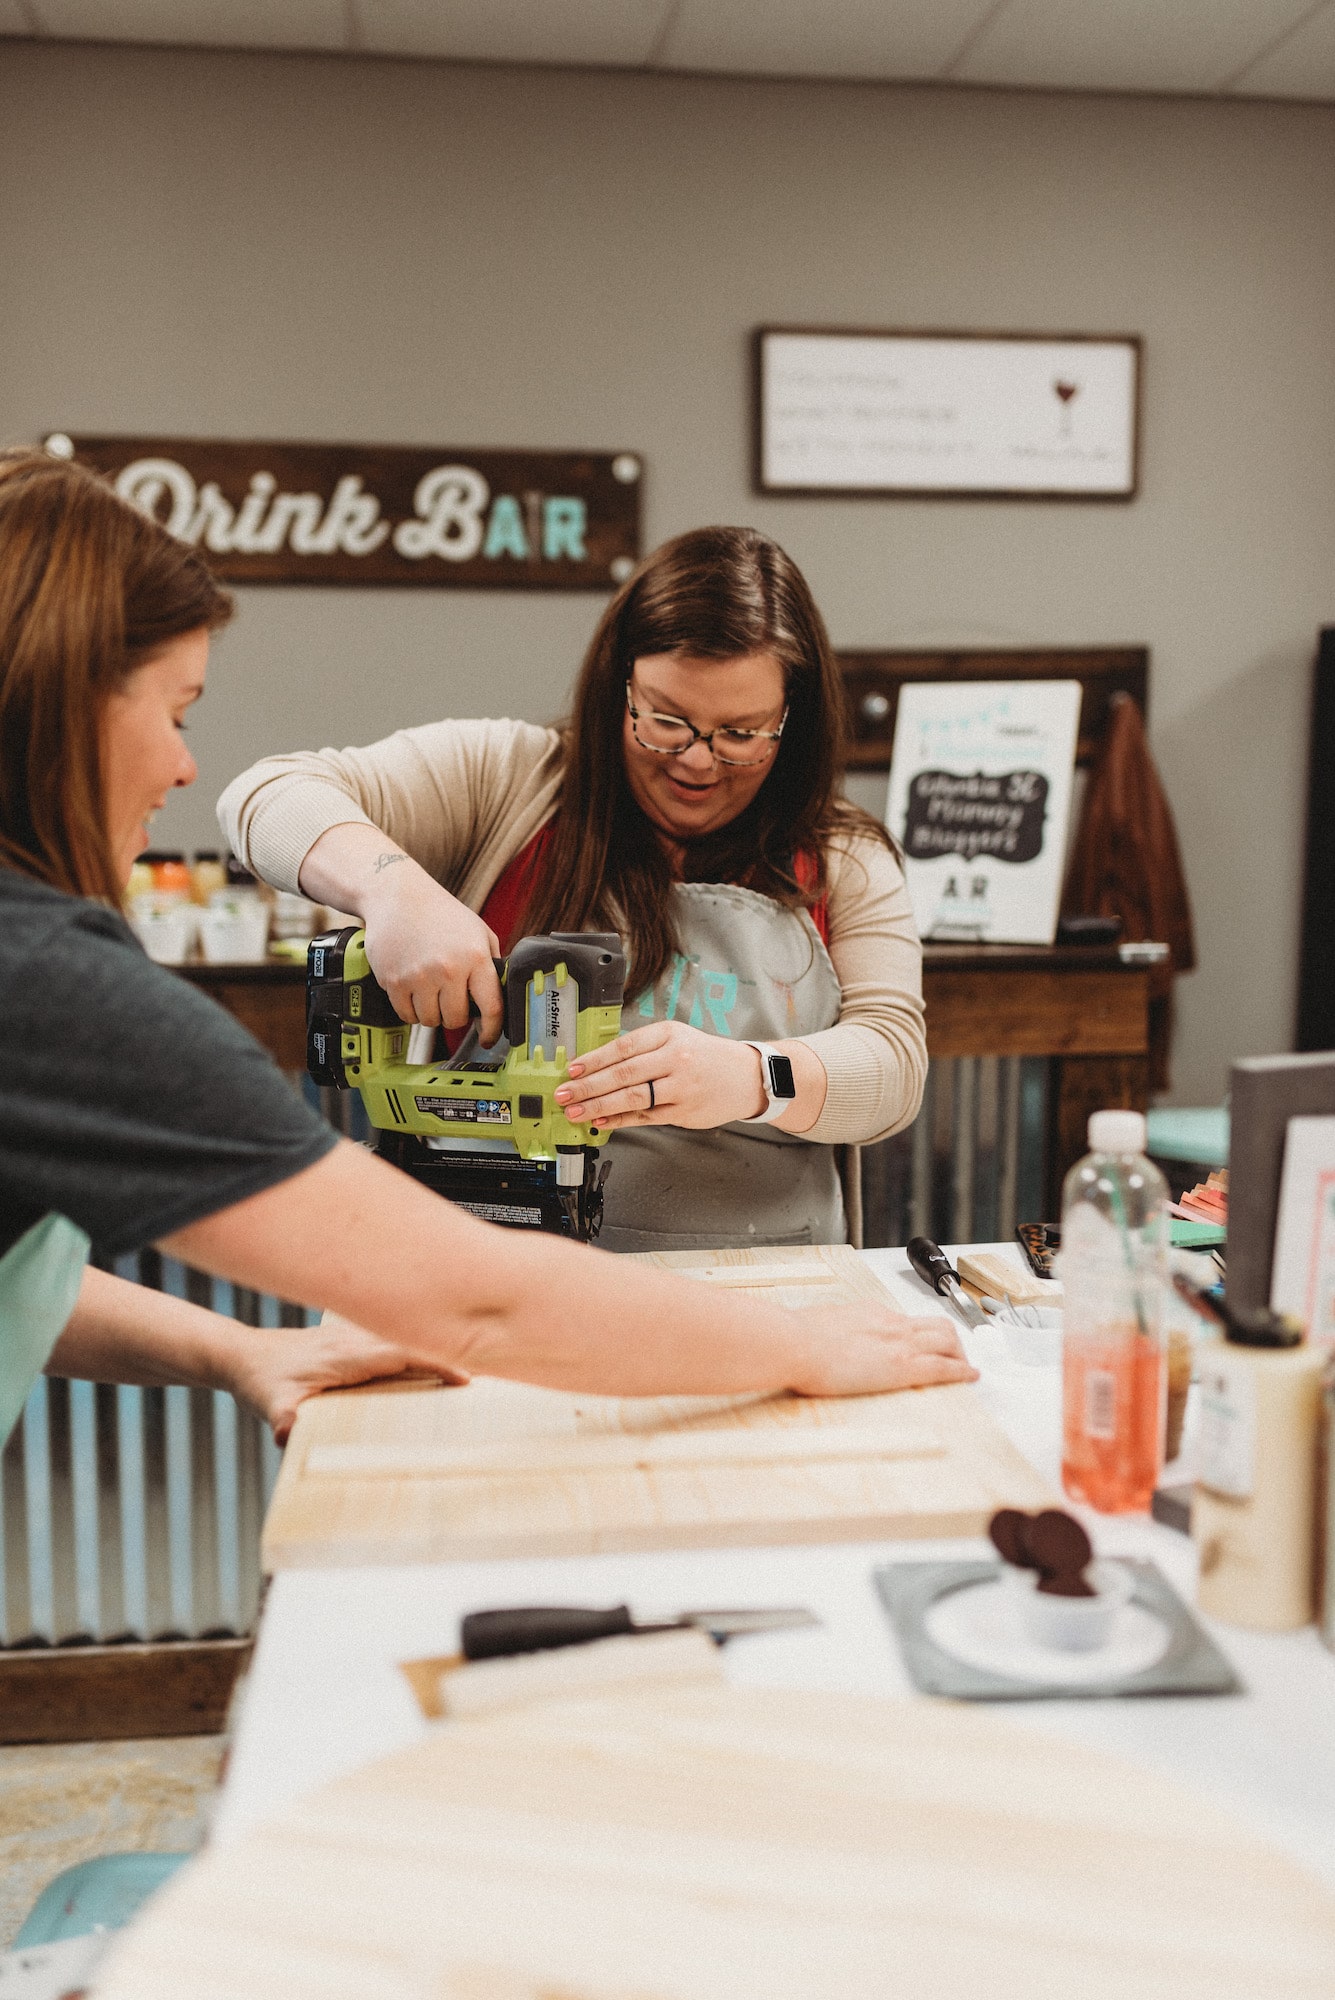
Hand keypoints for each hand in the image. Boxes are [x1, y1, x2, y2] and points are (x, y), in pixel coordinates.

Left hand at [225, 1314, 461, 1443]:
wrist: (243, 1357)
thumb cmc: (260, 1380)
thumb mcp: (268, 1403)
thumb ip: (281, 1418)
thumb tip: (287, 1435)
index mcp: (347, 1355)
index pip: (402, 1353)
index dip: (436, 1362)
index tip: (466, 1378)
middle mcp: (357, 1340)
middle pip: (415, 1342)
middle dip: (451, 1355)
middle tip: (487, 1378)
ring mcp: (357, 1336)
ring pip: (408, 1339)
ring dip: (438, 1351)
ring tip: (472, 1375)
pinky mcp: (355, 1341)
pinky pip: (397, 1342)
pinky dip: (420, 1352)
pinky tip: (436, 1367)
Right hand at [362, 856, 503, 1042]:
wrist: (398, 896)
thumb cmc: (441, 913)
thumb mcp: (478, 931)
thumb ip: (492, 962)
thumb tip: (500, 996)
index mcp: (475, 958)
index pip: (491, 1008)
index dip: (492, 1030)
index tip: (488, 1038)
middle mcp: (448, 970)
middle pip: (456, 1019)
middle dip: (455, 1015)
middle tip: (450, 1000)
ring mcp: (419, 977)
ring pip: (430, 1021)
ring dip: (431, 1013)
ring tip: (430, 992)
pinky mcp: (393, 981)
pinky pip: (406, 1015)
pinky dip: (410, 1011)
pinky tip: (413, 993)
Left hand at [555, 1020, 768, 1130]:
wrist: (747, 1076)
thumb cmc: (705, 1056)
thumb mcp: (676, 1037)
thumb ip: (641, 1048)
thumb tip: (597, 1064)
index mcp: (668, 1035)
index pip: (623, 1047)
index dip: (594, 1059)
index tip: (572, 1069)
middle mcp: (675, 1059)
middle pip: (623, 1075)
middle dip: (588, 1087)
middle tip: (564, 1094)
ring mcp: (680, 1088)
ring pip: (632, 1099)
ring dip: (598, 1107)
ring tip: (575, 1111)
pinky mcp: (684, 1112)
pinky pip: (645, 1117)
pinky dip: (619, 1121)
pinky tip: (600, 1122)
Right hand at [787, 1304, 977, 1397]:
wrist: (796, 1342)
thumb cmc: (797, 1336)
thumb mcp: (817, 1323)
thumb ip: (831, 1330)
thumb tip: (826, 1336)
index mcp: (870, 1312)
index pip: (906, 1321)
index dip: (920, 1333)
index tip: (922, 1342)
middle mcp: (890, 1323)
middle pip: (936, 1325)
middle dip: (951, 1341)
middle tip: (954, 1356)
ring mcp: (899, 1343)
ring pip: (947, 1341)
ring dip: (960, 1355)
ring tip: (965, 1368)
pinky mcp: (903, 1366)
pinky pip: (943, 1367)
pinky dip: (961, 1372)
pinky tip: (970, 1377)